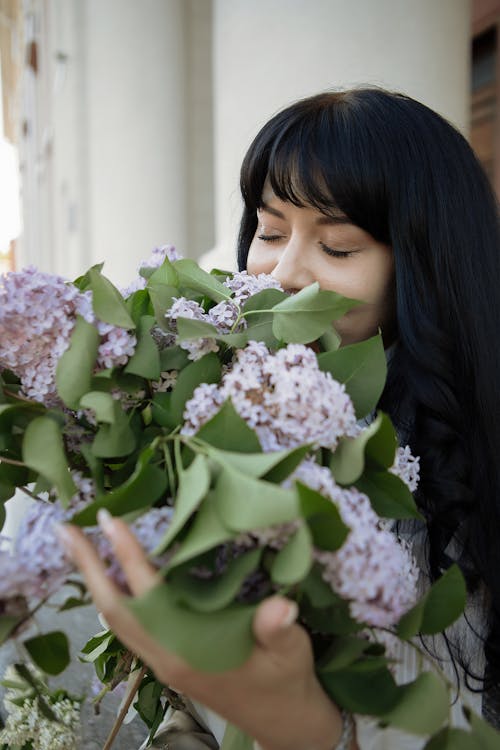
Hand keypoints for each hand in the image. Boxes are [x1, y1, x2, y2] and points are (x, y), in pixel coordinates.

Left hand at [58, 513, 355, 749]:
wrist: (282, 720)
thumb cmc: (285, 681)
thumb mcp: (290, 652)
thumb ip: (278, 629)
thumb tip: (281, 608)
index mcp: (191, 653)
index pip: (149, 597)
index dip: (129, 558)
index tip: (110, 522)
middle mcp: (167, 656)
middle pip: (114, 610)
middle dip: (88, 568)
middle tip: (67, 530)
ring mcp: (164, 659)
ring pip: (116, 619)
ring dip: (95, 581)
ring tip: (79, 546)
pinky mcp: (168, 658)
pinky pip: (129, 625)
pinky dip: (112, 596)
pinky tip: (111, 577)